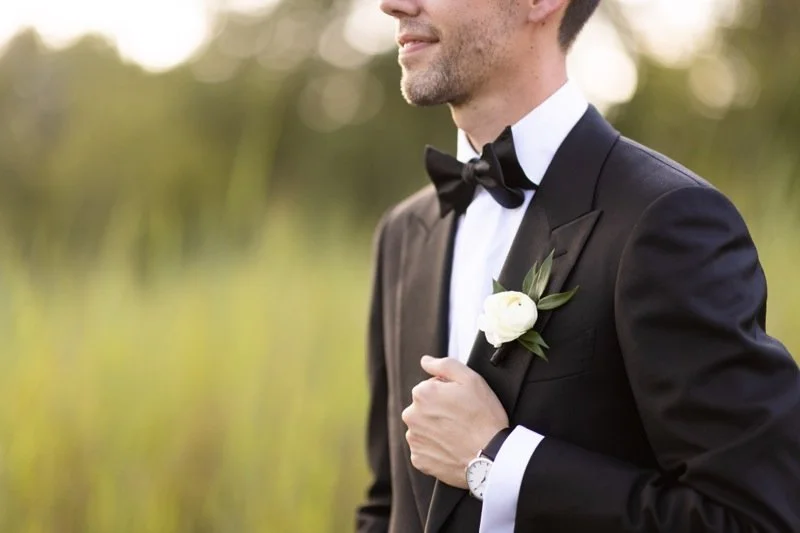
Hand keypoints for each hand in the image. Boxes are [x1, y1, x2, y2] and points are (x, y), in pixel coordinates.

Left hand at [401, 355, 508, 488]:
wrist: (491, 456)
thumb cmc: (484, 416)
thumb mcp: (471, 379)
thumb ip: (444, 365)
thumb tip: (425, 361)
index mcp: (422, 394)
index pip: (429, 387)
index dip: (447, 393)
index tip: (461, 402)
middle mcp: (411, 416)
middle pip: (424, 407)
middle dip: (438, 410)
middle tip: (461, 418)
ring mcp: (414, 439)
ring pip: (423, 428)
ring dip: (436, 429)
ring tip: (458, 434)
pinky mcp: (419, 460)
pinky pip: (425, 449)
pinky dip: (436, 448)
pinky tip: (452, 447)